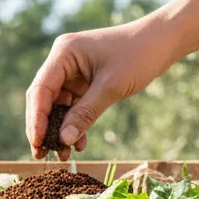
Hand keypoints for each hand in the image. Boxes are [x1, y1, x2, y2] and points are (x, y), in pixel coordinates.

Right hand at [26, 17, 177, 159]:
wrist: (162, 42)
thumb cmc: (137, 56)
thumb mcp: (110, 87)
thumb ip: (85, 114)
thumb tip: (63, 140)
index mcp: (63, 53)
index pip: (40, 90)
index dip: (36, 119)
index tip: (37, 143)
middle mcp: (63, 61)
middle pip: (44, 99)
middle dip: (44, 127)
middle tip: (42, 154)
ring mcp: (73, 72)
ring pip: (58, 106)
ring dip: (60, 130)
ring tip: (62, 155)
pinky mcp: (85, 82)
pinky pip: (74, 107)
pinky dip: (75, 124)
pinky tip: (78, 144)